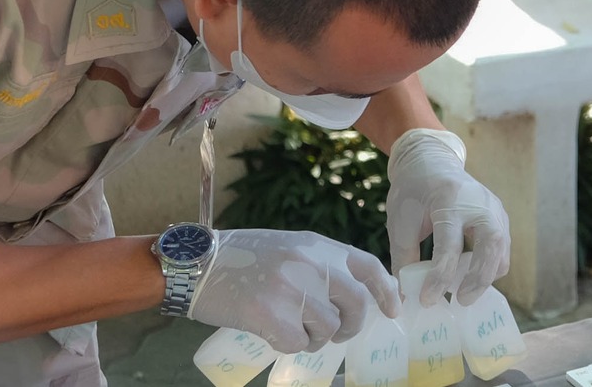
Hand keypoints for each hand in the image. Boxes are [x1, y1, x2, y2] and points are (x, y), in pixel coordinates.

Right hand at [188, 229, 398, 354]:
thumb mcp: (291, 248)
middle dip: (352, 325)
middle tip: (337, 333)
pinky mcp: (272, 315)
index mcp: (320, 246)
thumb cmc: (244, 257)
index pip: (369, 267)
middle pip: (357, 304)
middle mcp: (313, 264)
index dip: (386, 291)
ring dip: (316, 338)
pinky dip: (291, 345)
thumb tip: (352, 296)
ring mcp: (294, 290)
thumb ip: (322, 265)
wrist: (199, 263)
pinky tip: (275, 333)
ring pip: (329, 328)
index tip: (392, 310)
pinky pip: (299, 343)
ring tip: (295, 329)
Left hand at [385, 130, 510, 305]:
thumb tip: (408, 297)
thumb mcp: (400, 223)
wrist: (431, 162)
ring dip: (486, 276)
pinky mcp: (499, 216)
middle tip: (461, 301)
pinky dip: (490, 267)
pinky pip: (502, 247)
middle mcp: (479, 203)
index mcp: (449, 200)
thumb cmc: (413, 192)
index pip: (450, 245)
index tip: (426, 300)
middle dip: (479, 277)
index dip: (439, 277)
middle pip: (492, 244)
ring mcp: (494, 208)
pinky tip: (469, 278)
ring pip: (502, 248)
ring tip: (463, 294)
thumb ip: (404, 260)